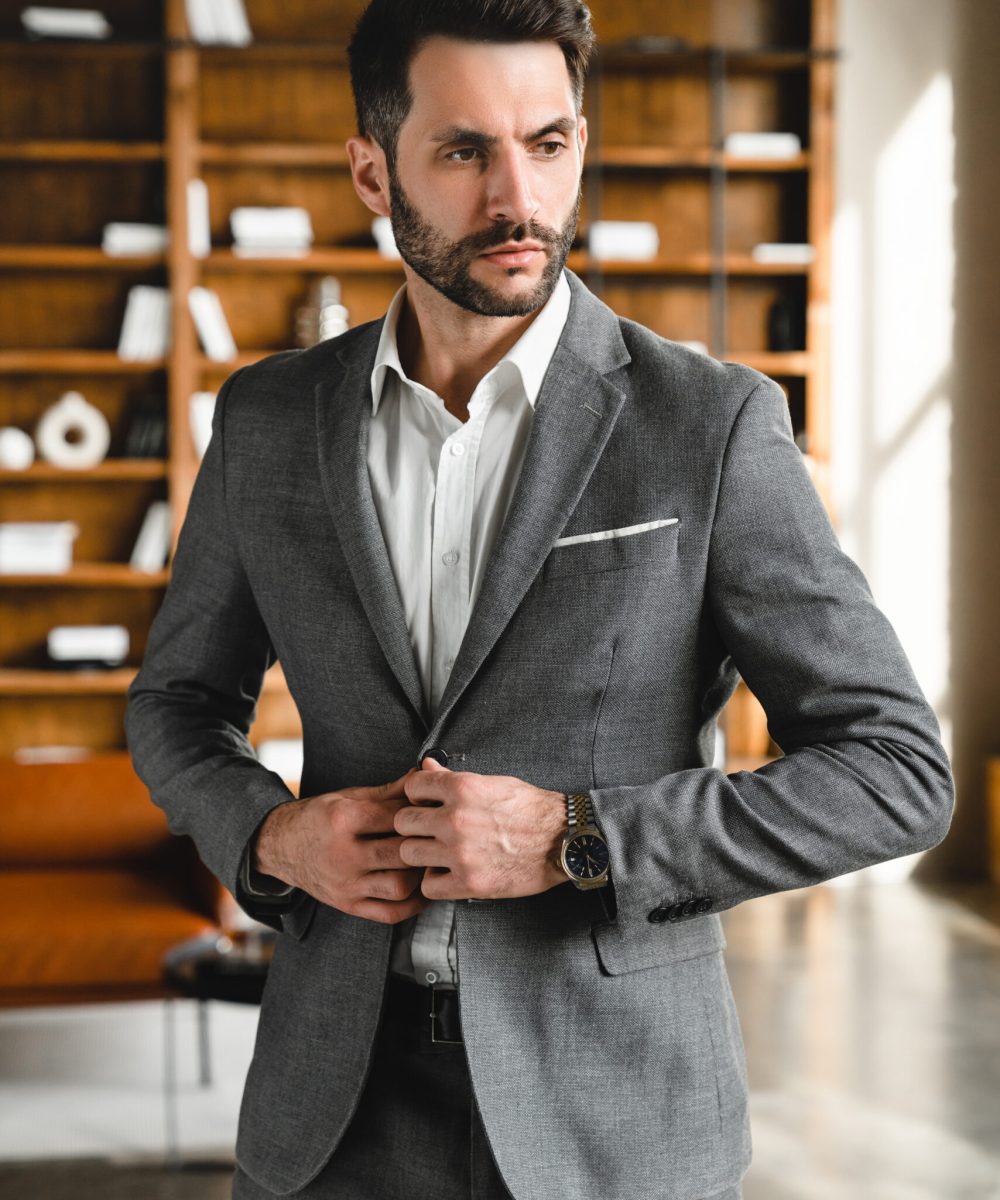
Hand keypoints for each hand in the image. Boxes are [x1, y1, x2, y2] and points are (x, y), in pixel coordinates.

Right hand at [253, 769, 429, 924]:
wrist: (280, 846)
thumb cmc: (317, 818)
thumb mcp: (348, 797)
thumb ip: (387, 791)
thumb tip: (420, 777)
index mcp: (342, 820)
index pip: (394, 818)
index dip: (420, 813)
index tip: (432, 811)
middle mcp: (343, 855)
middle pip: (400, 853)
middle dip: (423, 844)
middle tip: (437, 837)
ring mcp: (345, 884)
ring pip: (399, 885)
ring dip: (420, 874)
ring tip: (428, 861)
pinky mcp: (348, 905)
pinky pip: (389, 913)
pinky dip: (412, 904)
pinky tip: (421, 889)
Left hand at [394, 757, 566, 900]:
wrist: (563, 840)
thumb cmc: (531, 809)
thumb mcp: (493, 782)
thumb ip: (454, 777)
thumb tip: (427, 766)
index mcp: (462, 788)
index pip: (412, 787)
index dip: (417, 795)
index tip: (426, 803)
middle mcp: (456, 818)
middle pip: (403, 822)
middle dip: (414, 826)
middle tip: (429, 831)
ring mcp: (460, 852)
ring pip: (409, 853)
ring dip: (421, 854)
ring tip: (437, 853)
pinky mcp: (469, 882)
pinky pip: (428, 885)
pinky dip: (435, 881)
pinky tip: (449, 873)